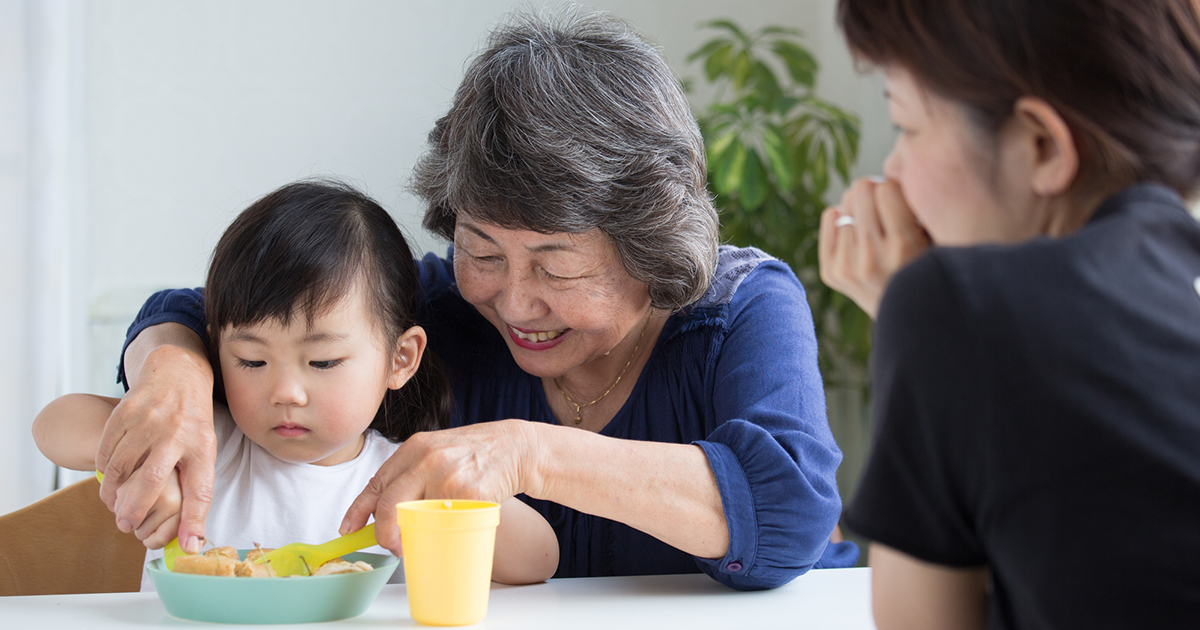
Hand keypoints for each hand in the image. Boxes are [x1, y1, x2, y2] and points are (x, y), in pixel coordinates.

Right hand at [96, 342, 215, 553]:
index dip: (195, 519)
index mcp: (202, 446)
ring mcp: (150, 420)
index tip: (188, 545)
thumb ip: (198, 493)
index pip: (201, 489)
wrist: (177, 374)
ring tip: (114, 506)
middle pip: (152, 479)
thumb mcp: (204, 452)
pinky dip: (103, 470)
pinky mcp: (125, 411)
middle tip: (126, 526)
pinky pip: (106, 450)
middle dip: (137, 508)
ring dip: (113, 492)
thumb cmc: (192, 425)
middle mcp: (177, 432)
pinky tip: (108, 479)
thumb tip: (192, 542)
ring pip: (121, 467)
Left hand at [340, 419, 535, 554]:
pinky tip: (450, 530)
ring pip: (417, 517)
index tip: (348, 528)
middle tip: (389, 545)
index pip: (377, 481)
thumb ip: (412, 472)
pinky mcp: (470, 493)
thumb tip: (384, 509)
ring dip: (414, 536)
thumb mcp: (436, 451)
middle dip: (384, 532)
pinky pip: (448, 523)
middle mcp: (428, 459)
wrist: (515, 448)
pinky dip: (446, 531)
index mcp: (415, 447)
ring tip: (420, 540)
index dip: (359, 509)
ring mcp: (448, 476)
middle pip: (390, 503)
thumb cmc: (473, 454)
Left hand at [819, 177, 930, 318]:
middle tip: (887, 208)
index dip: (896, 190)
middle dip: (875, 192)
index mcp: (904, 247)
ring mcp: (848, 268)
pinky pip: (830, 217)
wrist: (914, 320)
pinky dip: (843, 218)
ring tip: (878, 228)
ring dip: (861, 209)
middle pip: (860, 190)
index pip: (886, 188)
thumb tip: (899, 168)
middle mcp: (872, 258)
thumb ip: (924, 206)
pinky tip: (860, 233)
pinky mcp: (832, 273)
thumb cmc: (932, 268)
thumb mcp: (941, 238)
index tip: (904, 202)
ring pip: (845, 203)